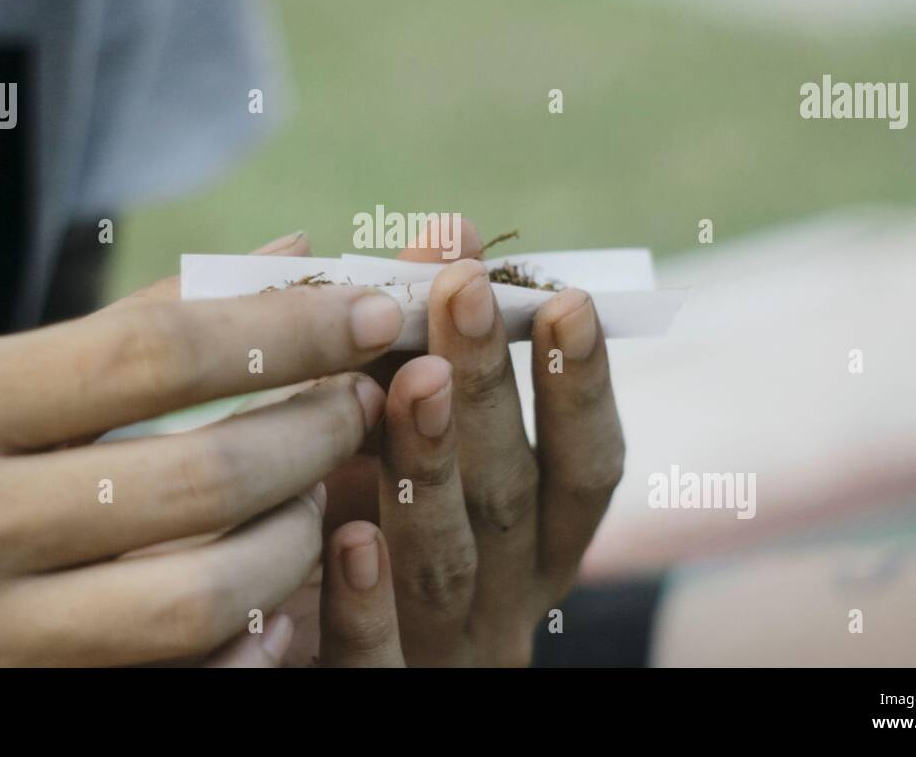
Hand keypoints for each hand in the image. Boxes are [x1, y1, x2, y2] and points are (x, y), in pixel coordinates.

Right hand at [0, 236, 403, 665]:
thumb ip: (133, 323)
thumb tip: (287, 255)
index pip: (154, 356)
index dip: (285, 330)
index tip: (369, 314)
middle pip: (197, 482)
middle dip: (312, 436)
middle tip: (362, 404)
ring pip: (201, 599)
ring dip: (297, 541)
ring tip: (324, 496)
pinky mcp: (18, 702)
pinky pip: (175, 682)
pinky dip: (253, 641)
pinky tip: (283, 599)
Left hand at [379, 257, 623, 665]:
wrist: (331, 671)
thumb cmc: (376, 522)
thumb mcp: (411, 440)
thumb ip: (428, 346)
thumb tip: (443, 227)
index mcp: (535, 539)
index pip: (584, 465)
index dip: (583, 384)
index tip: (568, 295)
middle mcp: (506, 594)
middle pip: (510, 495)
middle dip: (493, 388)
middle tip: (463, 287)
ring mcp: (442, 647)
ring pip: (446, 564)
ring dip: (435, 466)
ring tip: (416, 378)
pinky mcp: (376, 688)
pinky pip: (372, 657)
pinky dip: (364, 599)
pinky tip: (347, 533)